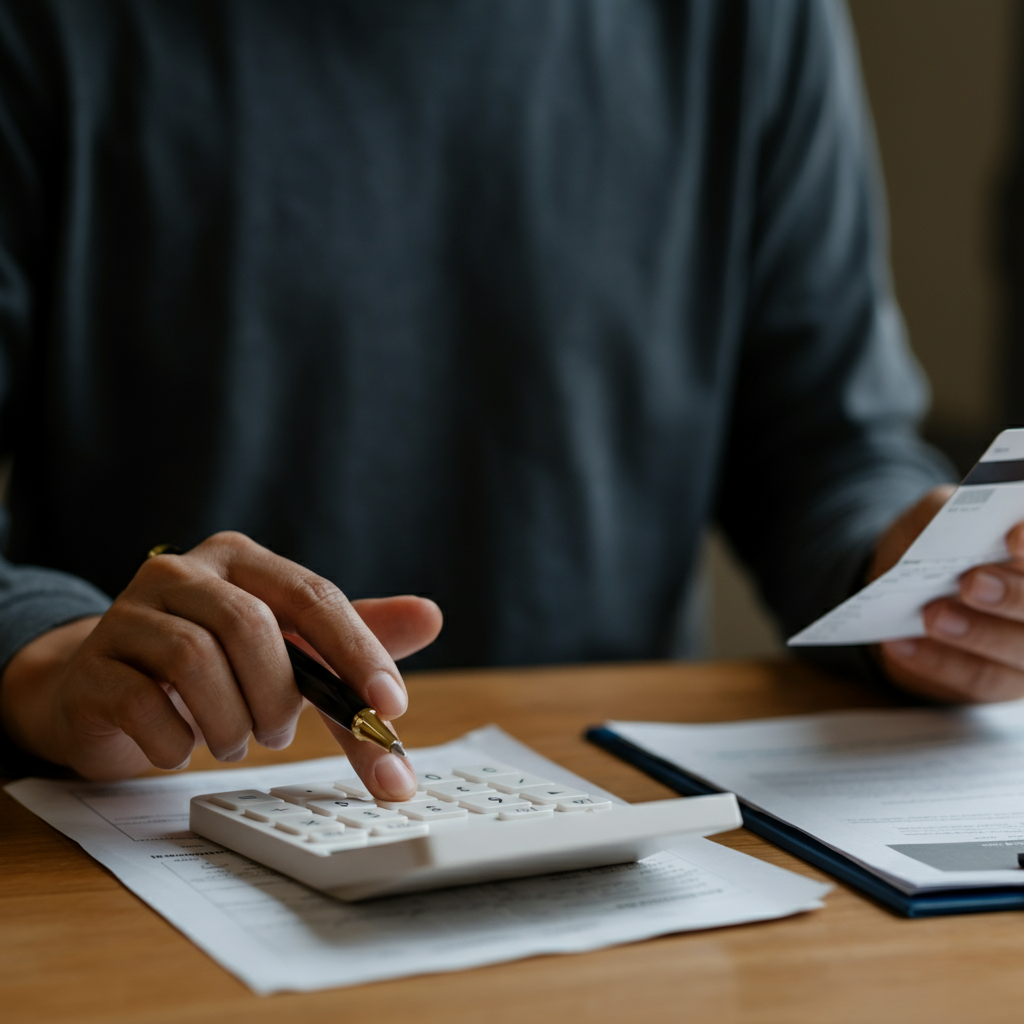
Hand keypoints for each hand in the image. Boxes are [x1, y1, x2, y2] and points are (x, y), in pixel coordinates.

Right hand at [0, 532, 440, 797]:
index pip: (313, 596)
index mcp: (240, 561)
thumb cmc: (212, 664)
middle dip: (280, 696)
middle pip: (252, 627)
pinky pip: (143, 704)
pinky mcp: (93, 665)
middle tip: (279, 732)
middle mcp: (182, 573)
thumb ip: (353, 634)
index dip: (357, 653)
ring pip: (198, 662)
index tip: (391, 708)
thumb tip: (431, 616)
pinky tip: (182, 745)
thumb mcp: (287, 646)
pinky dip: (177, 742)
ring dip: (233, 723)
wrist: (103, 688)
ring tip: (236, 740)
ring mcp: (128, 614)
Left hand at [873, 486, 1023, 701]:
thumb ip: (947, 512)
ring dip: (976, 633)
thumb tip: (956, 514)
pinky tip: (899, 644)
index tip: (1013, 535)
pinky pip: (978, 678)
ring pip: (1017, 649)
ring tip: (932, 615)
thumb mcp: (933, 517)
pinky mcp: (1004, 682)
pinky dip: (937, 661)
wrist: (905, 594)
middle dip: (1013, 595)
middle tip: (972, 582)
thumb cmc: (931, 546)